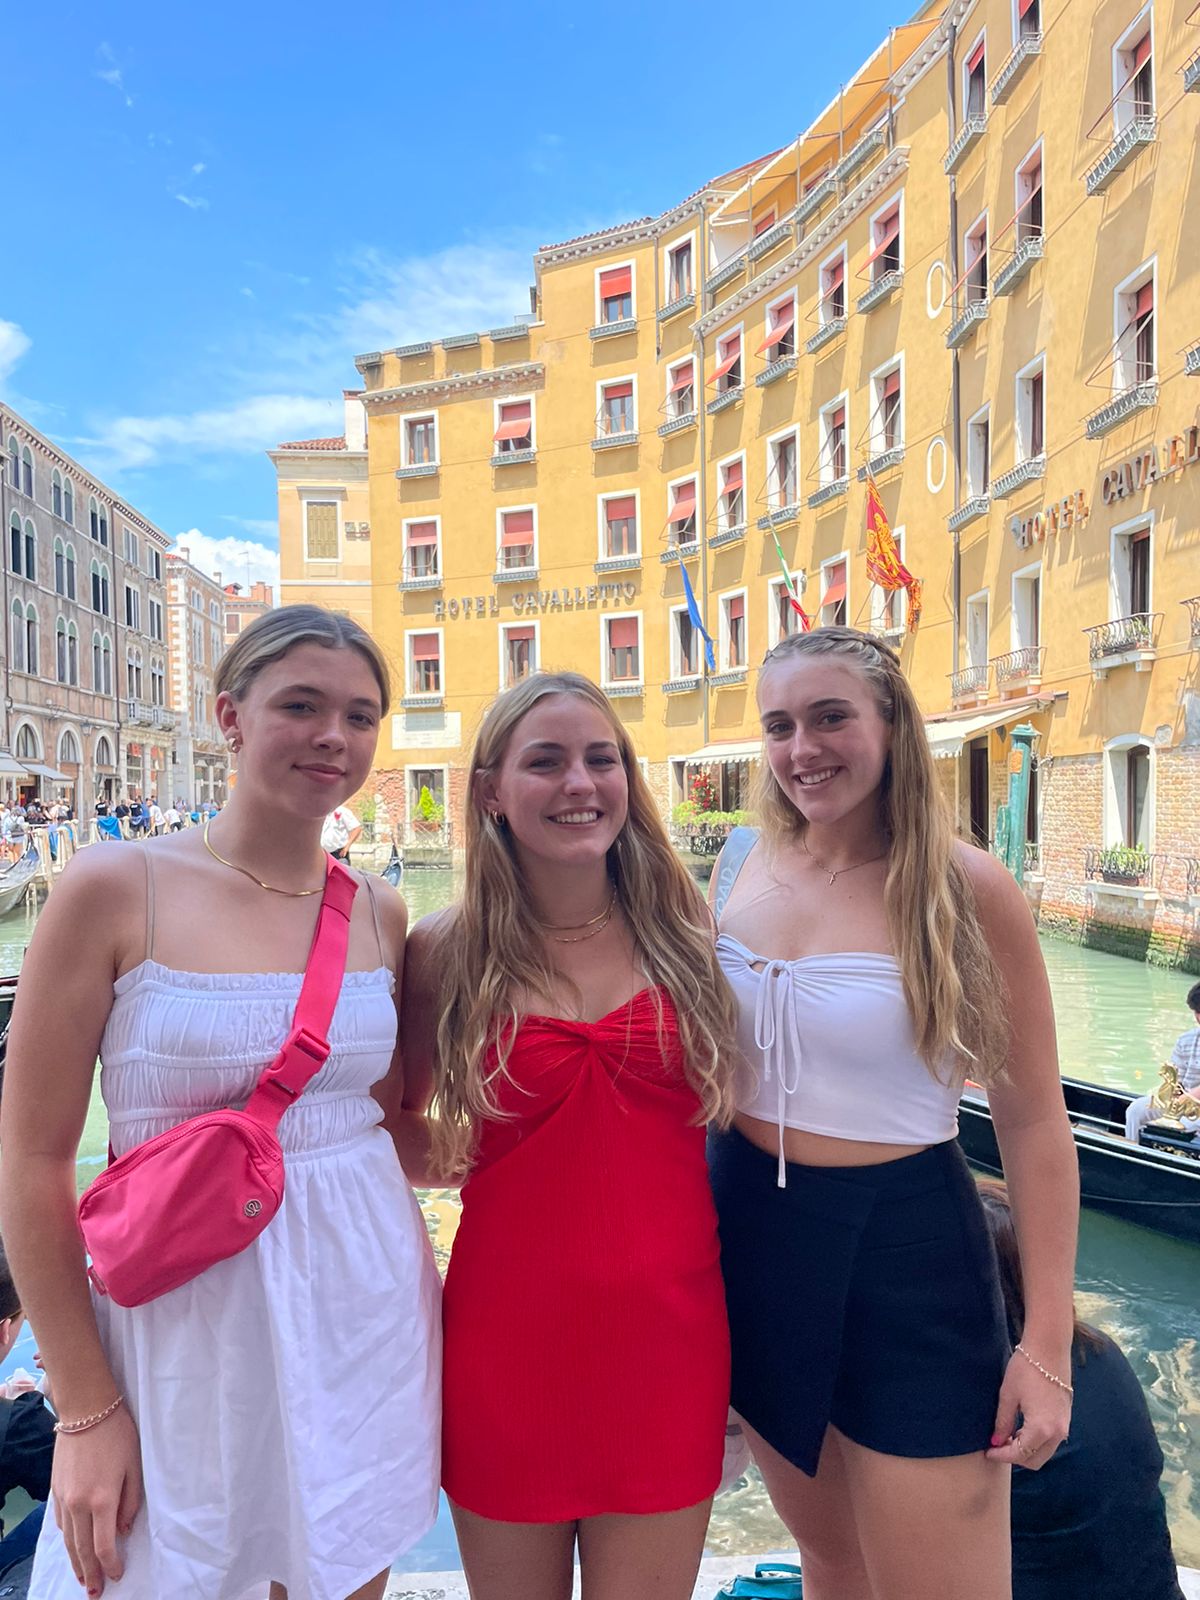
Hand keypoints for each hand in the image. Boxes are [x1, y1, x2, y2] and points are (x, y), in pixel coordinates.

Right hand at [52, 1406, 142, 1595]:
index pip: (104, 1545)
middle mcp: (79, 1504)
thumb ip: (131, 1501)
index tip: (117, 1575)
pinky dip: (67, 1540)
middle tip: (95, 1593)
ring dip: (75, 1563)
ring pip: (68, 1540)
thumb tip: (123, 1529)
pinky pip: (60, 1523)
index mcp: (102, 1499)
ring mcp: (63, 1498)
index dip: (111, 1564)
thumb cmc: (117, 1433)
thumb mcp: (134, 1465)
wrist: (86, 1409)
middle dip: (90, 1574)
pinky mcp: (55, 1490)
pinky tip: (73, 1546)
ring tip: (83, 1579)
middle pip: (82, 1549)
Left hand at [987, 1346, 1071, 1470]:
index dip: (1002, 1456)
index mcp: (1041, 1428)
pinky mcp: (1066, 1418)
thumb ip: (1003, 1422)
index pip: (1019, 1454)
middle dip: (1015, 1457)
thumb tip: (996, 1442)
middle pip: (1035, 1460)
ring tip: (1007, 1437)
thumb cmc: (1025, 1368)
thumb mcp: (1008, 1395)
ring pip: (1044, 1453)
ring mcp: (1064, 1426)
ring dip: (1026, 1451)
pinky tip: (1021, 1429)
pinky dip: (1036, 1442)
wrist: (1049, 1348)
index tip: (988, 1451)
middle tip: (997, 1445)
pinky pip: (1051, 1441)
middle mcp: (1057, 1433)